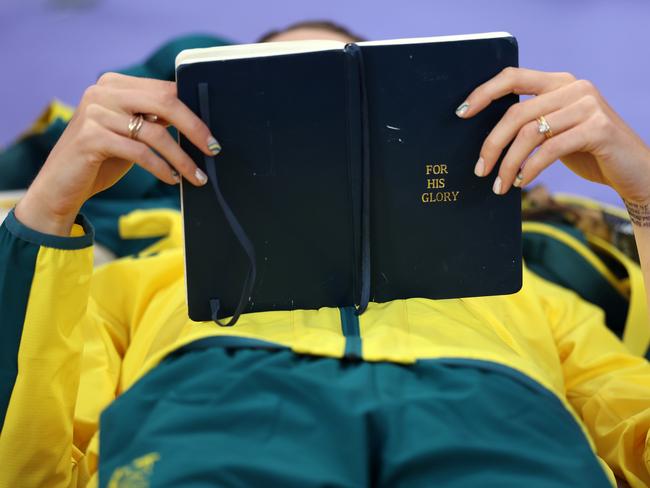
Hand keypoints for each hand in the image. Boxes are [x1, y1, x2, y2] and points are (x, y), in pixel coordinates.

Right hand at [15, 73, 219, 235]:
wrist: (60, 186)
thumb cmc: (101, 160)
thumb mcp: (130, 134)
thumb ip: (153, 120)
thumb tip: (197, 122)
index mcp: (115, 84)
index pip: (165, 89)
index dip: (193, 109)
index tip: (212, 133)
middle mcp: (103, 92)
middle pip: (165, 102)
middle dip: (194, 128)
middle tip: (213, 150)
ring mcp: (95, 113)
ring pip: (155, 132)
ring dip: (181, 158)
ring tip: (196, 177)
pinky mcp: (91, 138)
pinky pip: (140, 152)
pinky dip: (161, 168)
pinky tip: (172, 180)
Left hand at [457, 67, 649, 206]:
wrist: (634, 170)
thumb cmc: (588, 152)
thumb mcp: (557, 131)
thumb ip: (532, 123)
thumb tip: (485, 140)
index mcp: (559, 82)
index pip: (513, 76)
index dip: (483, 92)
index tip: (461, 113)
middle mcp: (574, 87)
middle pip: (516, 112)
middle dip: (491, 144)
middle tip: (479, 170)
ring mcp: (588, 106)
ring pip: (530, 133)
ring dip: (508, 163)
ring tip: (498, 185)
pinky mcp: (598, 129)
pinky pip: (550, 149)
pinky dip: (531, 168)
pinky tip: (522, 182)